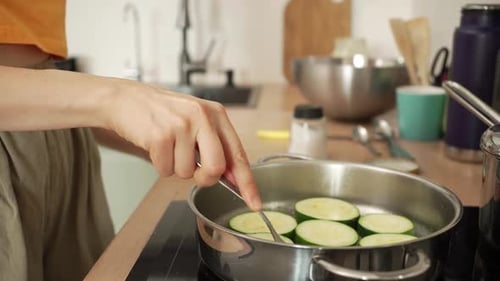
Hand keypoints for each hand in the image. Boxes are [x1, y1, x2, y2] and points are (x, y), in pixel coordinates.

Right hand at [102, 80, 261, 210]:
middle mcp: (202, 118)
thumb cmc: (164, 113)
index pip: (238, 155)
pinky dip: (160, 166)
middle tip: (193, 170)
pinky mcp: (160, 136)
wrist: (127, 99)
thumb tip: (233, 178)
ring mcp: (181, 126)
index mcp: (217, 115)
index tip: (255, 203)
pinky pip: (166, 171)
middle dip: (204, 179)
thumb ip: (217, 146)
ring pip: (187, 173)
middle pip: (216, 169)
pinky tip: (156, 147)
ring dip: (176, 167)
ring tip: (168, 146)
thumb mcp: (197, 121)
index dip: (247, 183)